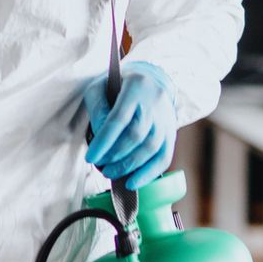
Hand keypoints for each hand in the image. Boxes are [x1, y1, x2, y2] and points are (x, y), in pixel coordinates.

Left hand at [82, 62, 176, 190]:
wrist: (152, 79)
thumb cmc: (120, 85)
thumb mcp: (101, 86)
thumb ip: (98, 109)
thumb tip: (100, 138)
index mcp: (135, 87)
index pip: (119, 119)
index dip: (104, 142)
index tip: (91, 158)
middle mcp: (155, 103)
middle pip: (136, 135)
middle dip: (116, 156)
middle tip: (101, 166)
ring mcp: (166, 119)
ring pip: (151, 148)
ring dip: (129, 166)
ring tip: (111, 173)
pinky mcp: (171, 133)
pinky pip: (164, 157)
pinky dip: (149, 174)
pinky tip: (133, 182)